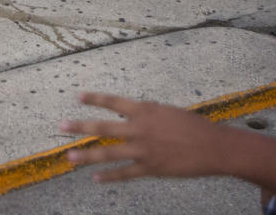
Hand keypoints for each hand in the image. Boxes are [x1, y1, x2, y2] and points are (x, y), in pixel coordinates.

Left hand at [59, 93, 229, 181]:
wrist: (214, 147)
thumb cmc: (193, 126)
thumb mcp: (167, 112)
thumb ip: (146, 116)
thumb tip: (131, 118)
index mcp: (145, 110)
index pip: (113, 102)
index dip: (94, 99)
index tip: (77, 96)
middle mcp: (140, 128)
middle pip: (103, 128)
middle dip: (79, 127)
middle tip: (60, 126)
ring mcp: (144, 150)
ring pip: (108, 154)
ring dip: (86, 156)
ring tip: (68, 158)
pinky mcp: (151, 168)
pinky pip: (125, 173)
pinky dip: (109, 177)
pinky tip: (95, 179)